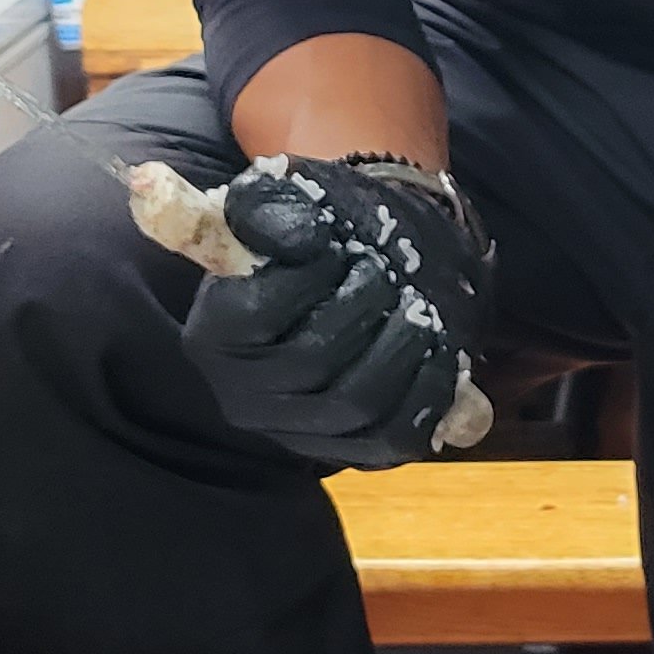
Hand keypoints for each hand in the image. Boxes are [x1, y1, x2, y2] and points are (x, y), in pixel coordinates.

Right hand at [181, 158, 492, 471]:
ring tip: (415, 306)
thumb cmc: (313, 237)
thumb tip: (295, 235)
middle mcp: (244, 396)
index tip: (332, 243)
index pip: (255, 313)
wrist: (355, 275)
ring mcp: (298, 434)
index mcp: (214, 334)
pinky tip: (438, 350)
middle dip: (362, 304)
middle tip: (384, 269)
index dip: (304, 275)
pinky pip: (395, 435)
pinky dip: (428, 391)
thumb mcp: (279, 201)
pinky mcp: (351, 452)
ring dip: (400, 345)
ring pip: (357, 401)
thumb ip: (264, 204)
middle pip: (312, 359)